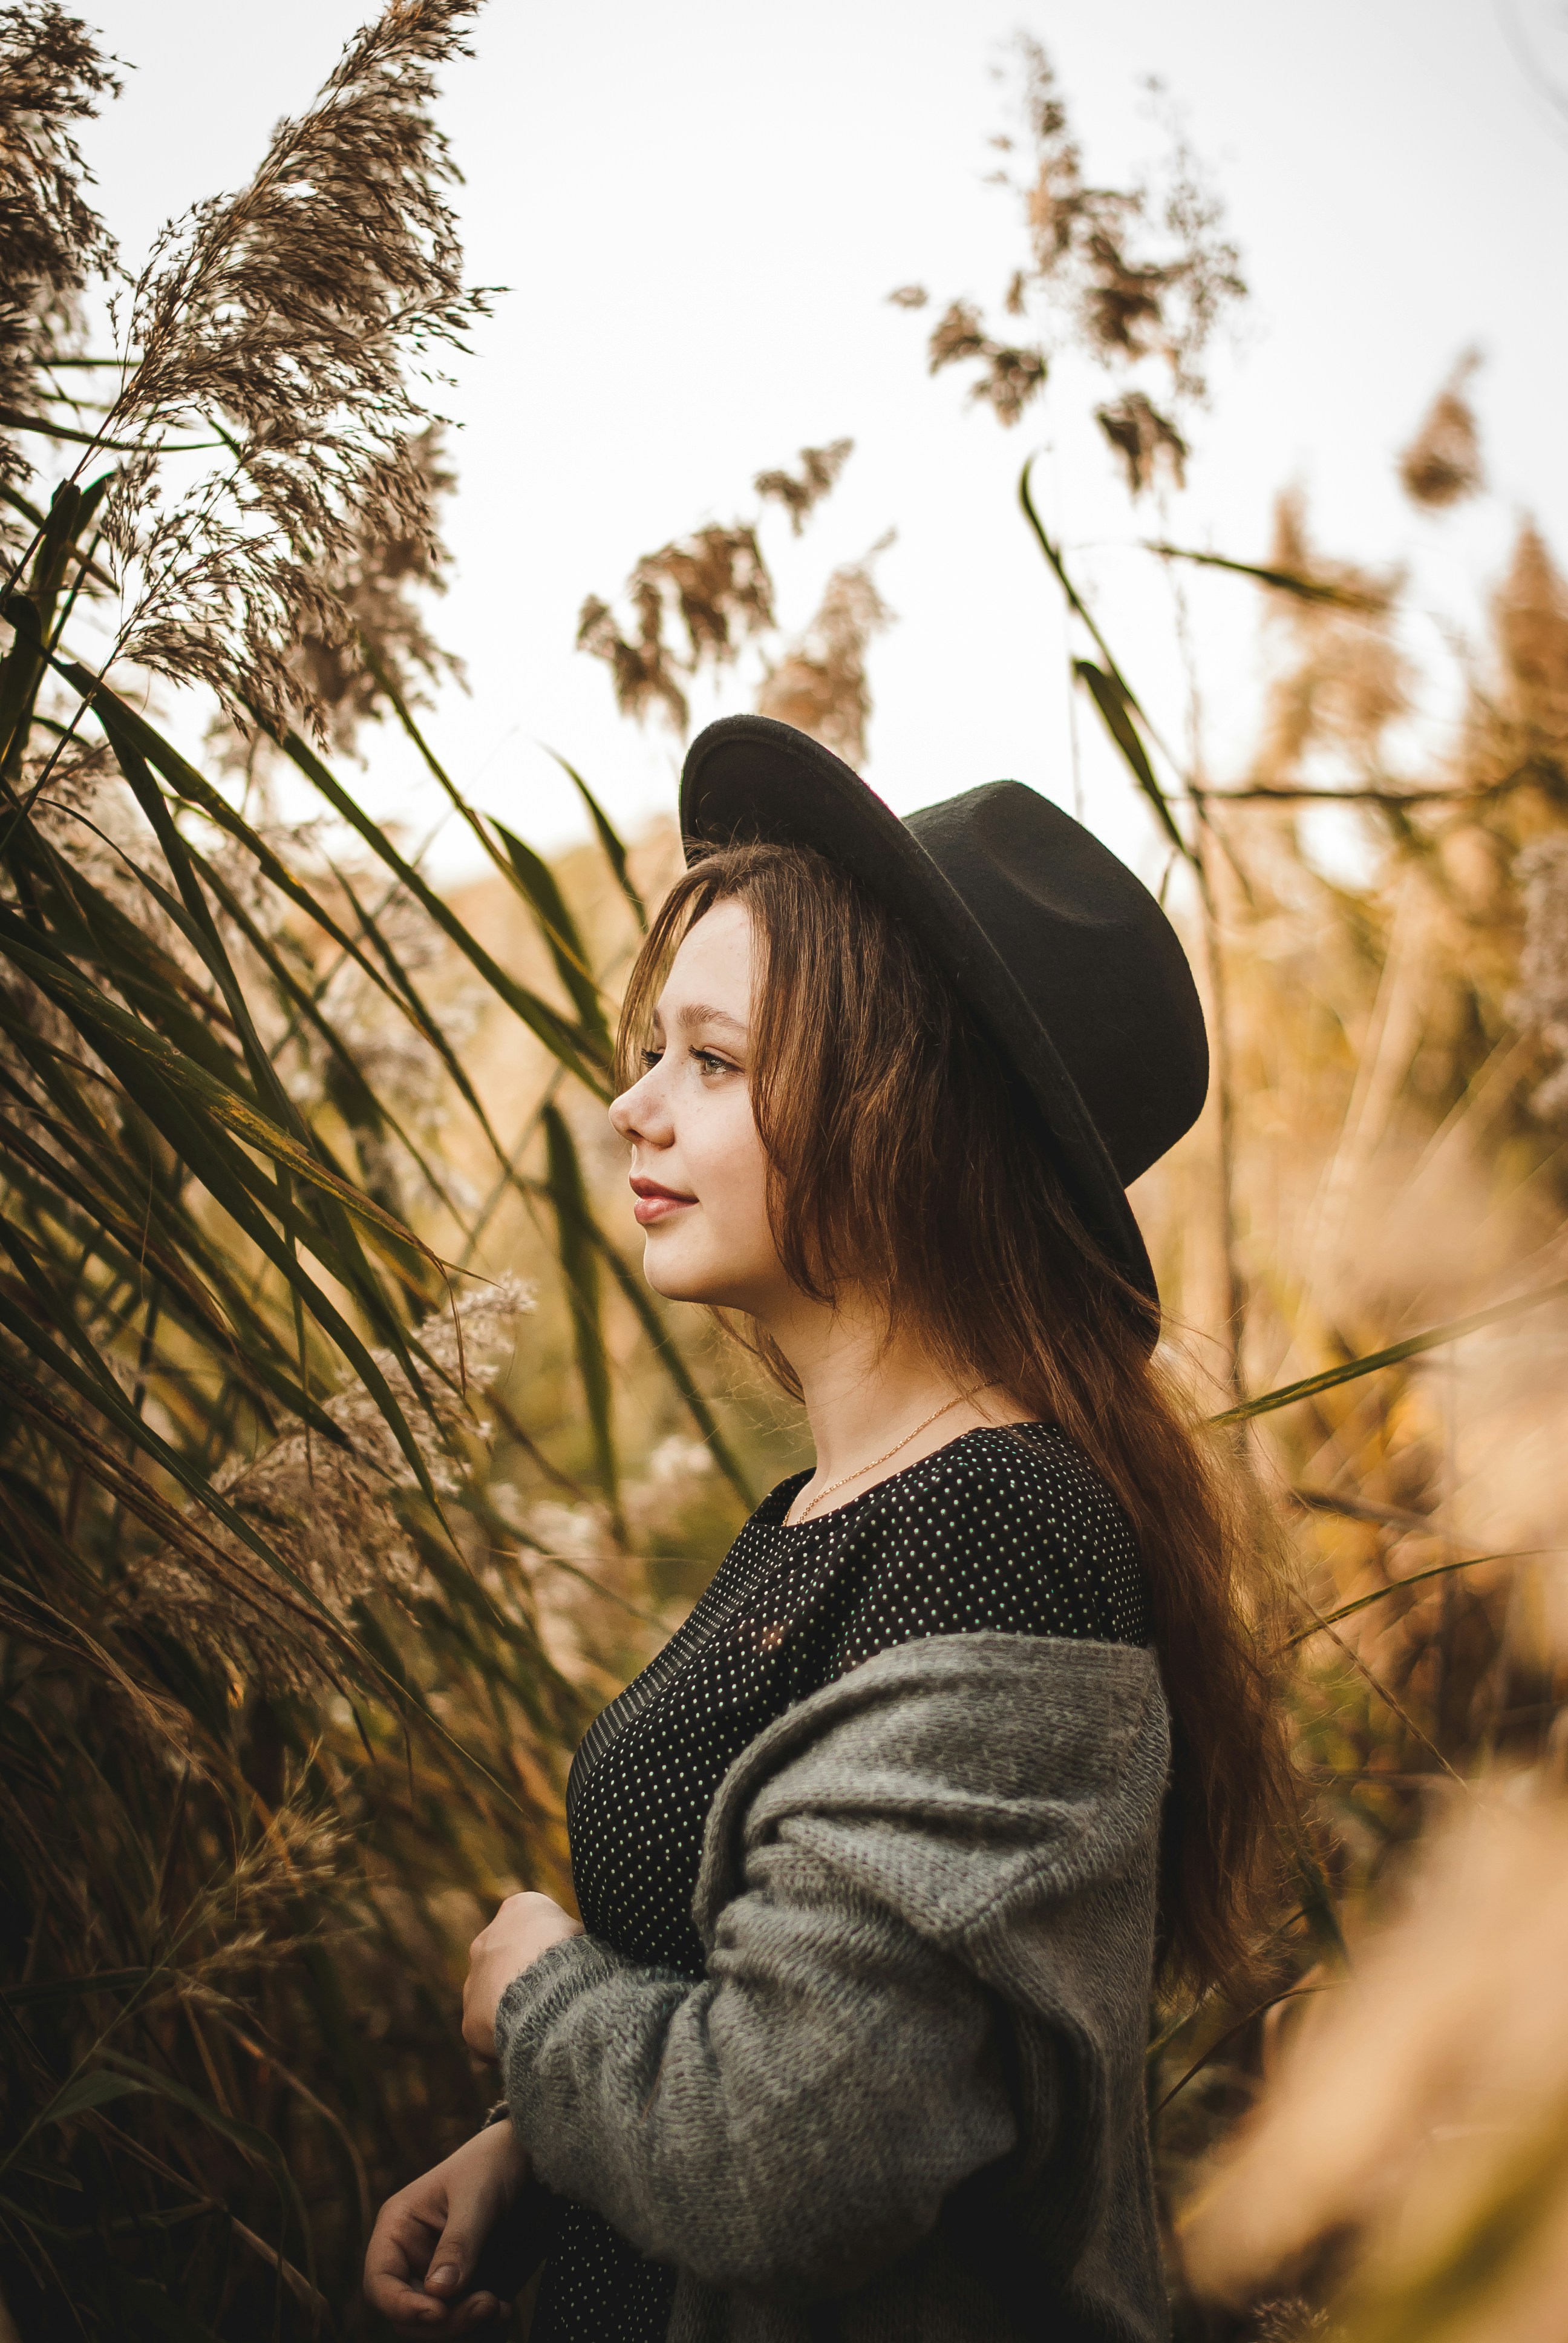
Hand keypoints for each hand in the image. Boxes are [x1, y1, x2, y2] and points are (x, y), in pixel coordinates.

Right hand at [363, 2122, 526, 2332]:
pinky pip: (458, 2321)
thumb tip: (439, 2292)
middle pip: (406, 2313)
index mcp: (397, 2228)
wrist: (524, 2160)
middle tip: (486, 2305)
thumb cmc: (492, 2165)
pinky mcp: (460, 2288)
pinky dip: (478, 2326)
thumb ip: (458, 2243)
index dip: (400, 2305)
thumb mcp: (476, 2197)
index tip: (438, 2312)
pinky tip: (502, 2309)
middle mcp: (409, 2257)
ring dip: (464, 2326)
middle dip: (443, 2321)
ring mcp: (434, 2275)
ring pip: (433, 2325)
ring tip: (499, 2307)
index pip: (379, 2282)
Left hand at [463, 1891, 582, 2059]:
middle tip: (556, 1999)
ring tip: (544, 2025)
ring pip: (493, 1998)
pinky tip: (530, 2045)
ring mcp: (474, 1980)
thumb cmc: (578, 1957)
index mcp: (520, 1909)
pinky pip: (488, 2035)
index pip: (535, 1929)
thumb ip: (574, 1939)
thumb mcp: (586, 1932)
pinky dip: (505, 2043)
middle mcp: (487, 1939)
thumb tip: (587, 1952)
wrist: (550, 1991)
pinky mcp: (469, 2020)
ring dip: (514, 2011)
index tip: (572, 1969)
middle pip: (509, 1961)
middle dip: (528, 1979)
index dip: (556, 1951)